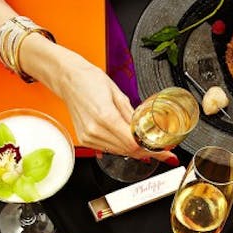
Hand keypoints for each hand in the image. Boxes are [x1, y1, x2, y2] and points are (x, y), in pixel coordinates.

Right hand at [27, 38, 175, 160]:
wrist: (67, 79)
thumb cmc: (89, 80)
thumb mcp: (118, 94)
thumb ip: (132, 115)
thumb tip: (146, 129)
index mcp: (105, 117)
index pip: (133, 143)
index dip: (152, 150)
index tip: (165, 153)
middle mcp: (95, 130)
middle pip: (127, 151)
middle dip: (146, 152)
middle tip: (162, 152)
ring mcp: (88, 136)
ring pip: (118, 152)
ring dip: (134, 151)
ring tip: (148, 147)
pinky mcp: (85, 139)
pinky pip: (108, 148)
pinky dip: (120, 147)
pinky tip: (129, 143)